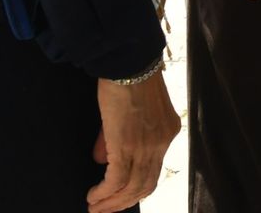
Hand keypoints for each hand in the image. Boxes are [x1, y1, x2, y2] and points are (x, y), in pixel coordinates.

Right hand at [89, 70, 178, 212]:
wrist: (128, 63)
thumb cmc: (127, 79)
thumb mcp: (128, 111)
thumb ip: (116, 137)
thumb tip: (100, 159)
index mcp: (167, 132)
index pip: (154, 170)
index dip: (137, 188)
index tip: (121, 197)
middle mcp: (162, 142)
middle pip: (145, 185)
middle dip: (123, 202)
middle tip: (105, 210)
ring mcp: (147, 145)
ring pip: (132, 187)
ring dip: (111, 202)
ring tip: (95, 208)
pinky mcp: (128, 145)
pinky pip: (116, 179)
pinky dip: (104, 192)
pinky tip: (93, 196)